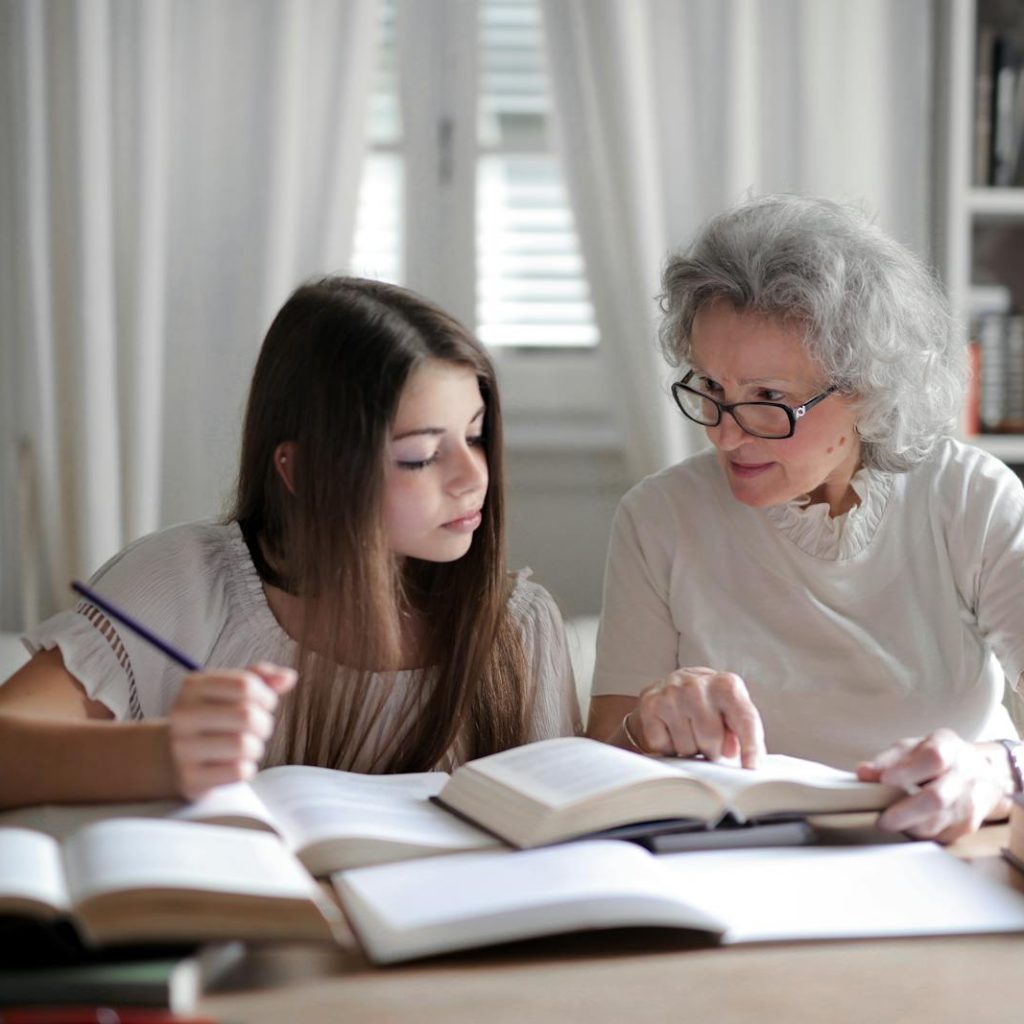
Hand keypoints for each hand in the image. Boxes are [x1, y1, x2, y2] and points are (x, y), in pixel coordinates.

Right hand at [168, 662, 296, 798]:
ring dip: (256, 747)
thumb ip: (261, 678)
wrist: (171, 756)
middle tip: (258, 728)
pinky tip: (236, 764)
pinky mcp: (190, 778)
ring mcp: (183, 748)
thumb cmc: (213, 718)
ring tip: (247, 747)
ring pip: (244, 745)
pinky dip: (247, 769)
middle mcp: (183, 715)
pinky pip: (238, 772)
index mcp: (193, 686)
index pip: (245, 685)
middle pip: (246, 715)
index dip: (266, 695)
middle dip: (264, 723)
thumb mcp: (230, 690)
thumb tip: (288, 677)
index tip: (265, 704)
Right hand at [626, 667, 765, 767]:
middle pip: (712, 740)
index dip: (750, 746)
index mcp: (726, 685)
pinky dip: (668, 746)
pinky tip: (671, 730)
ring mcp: (671, 694)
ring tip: (688, 731)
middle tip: (707, 739)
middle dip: (712, 750)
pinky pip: (664, 746)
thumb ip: (740, 731)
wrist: (672, 686)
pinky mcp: (650, 705)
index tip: (752, 767)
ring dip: (690, 749)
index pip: (744, 719)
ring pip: (687, 747)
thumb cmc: (709, 704)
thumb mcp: (731, 711)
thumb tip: (732, 752)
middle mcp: (697, 685)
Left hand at [857, 729, 1013, 842]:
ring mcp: (970, 802)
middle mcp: (965, 775)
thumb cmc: (937, 757)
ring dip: (910, 826)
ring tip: (889, 823)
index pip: (932, 758)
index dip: (907, 771)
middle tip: (882, 819)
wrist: (983, 774)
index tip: (884, 780)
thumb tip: (864, 772)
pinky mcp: (969, 824)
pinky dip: (920, 832)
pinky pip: (941, 834)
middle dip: (905, 812)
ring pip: (938, 822)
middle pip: (936, 798)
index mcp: (949, 748)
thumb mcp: (913, 748)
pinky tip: (907, 826)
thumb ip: (888, 760)